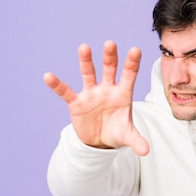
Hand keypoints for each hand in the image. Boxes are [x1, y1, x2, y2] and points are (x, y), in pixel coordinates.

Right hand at [43, 41, 149, 155]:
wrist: (99, 141)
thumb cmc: (117, 132)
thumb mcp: (127, 136)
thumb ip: (137, 141)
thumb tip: (147, 152)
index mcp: (123, 94)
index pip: (129, 76)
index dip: (132, 64)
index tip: (136, 50)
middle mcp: (107, 90)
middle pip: (109, 70)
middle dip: (110, 57)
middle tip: (110, 43)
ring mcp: (91, 94)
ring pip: (88, 74)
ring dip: (86, 62)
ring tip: (84, 47)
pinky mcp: (77, 103)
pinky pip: (66, 92)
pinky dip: (57, 85)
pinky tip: (48, 76)